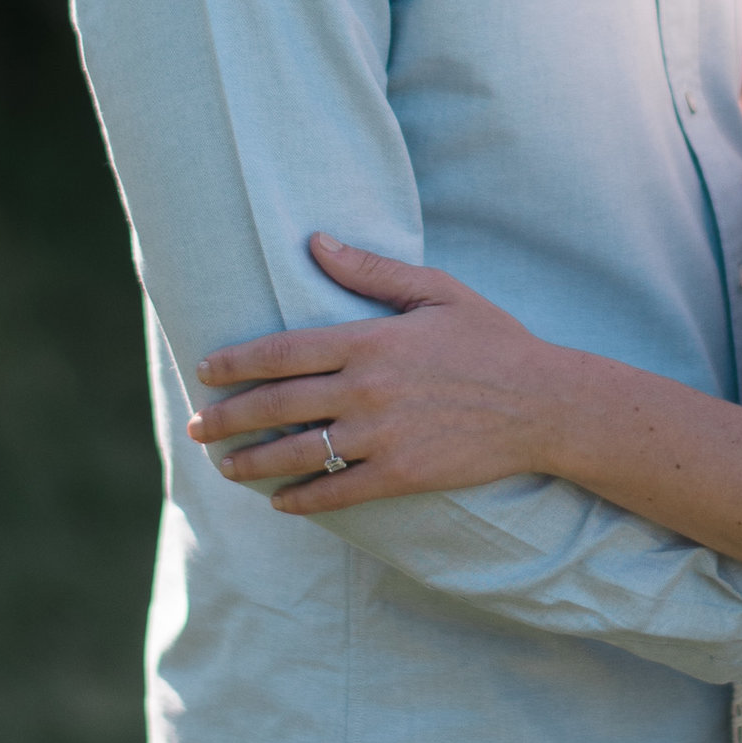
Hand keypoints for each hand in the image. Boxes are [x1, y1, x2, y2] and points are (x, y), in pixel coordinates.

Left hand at [190, 239, 555, 509]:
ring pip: (298, 453)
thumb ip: (371, 270)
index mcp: (370, 340)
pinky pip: (338, 491)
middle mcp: (367, 389)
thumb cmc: (492, 340)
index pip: (283, 351)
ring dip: (253, 462)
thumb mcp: (436, 291)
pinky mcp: (401, 474)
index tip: (206, 370)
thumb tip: (314, 241)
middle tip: (197, 425)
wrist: (544, 403)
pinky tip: (280, 501)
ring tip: (224, 466)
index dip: (236, 362)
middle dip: (229, 417)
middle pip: (278, 405)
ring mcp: (382, 436)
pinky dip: (303, 499)